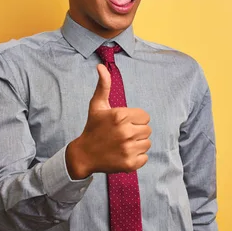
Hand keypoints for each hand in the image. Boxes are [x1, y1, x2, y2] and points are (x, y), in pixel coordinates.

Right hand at [66, 64, 151, 178]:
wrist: (83, 155)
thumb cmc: (93, 127)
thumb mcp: (97, 105)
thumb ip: (104, 85)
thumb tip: (101, 66)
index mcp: (120, 115)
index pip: (145, 116)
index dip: (135, 119)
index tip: (123, 123)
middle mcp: (125, 132)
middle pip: (148, 130)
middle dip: (137, 131)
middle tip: (122, 134)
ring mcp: (128, 149)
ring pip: (147, 143)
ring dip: (137, 144)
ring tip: (122, 144)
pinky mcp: (130, 164)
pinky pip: (145, 157)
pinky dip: (137, 157)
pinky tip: (123, 154)